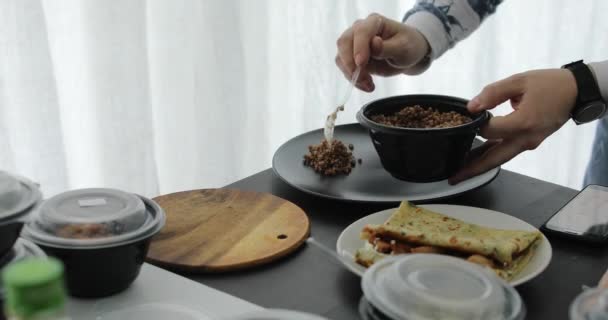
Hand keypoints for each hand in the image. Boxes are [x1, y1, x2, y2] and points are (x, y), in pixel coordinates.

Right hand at [335, 13, 429, 91]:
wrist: (407, 54)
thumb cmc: (408, 46)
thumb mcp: (404, 48)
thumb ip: (388, 47)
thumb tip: (374, 42)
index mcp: (375, 22)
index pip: (361, 31)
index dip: (359, 47)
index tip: (361, 64)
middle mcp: (360, 29)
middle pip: (344, 43)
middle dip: (350, 64)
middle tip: (364, 79)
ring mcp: (353, 43)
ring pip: (341, 57)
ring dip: (351, 74)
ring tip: (369, 85)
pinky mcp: (351, 56)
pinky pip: (344, 68)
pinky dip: (353, 79)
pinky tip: (367, 85)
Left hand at [449, 69, 577, 184]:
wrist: (576, 92)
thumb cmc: (550, 84)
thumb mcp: (520, 81)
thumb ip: (493, 93)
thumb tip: (472, 106)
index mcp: (524, 123)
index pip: (490, 131)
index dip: (475, 124)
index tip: (468, 115)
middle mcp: (526, 139)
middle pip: (494, 159)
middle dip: (472, 169)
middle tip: (454, 177)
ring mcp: (528, 143)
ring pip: (500, 159)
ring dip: (480, 166)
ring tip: (460, 172)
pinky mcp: (529, 143)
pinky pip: (506, 152)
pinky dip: (490, 156)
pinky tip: (476, 157)